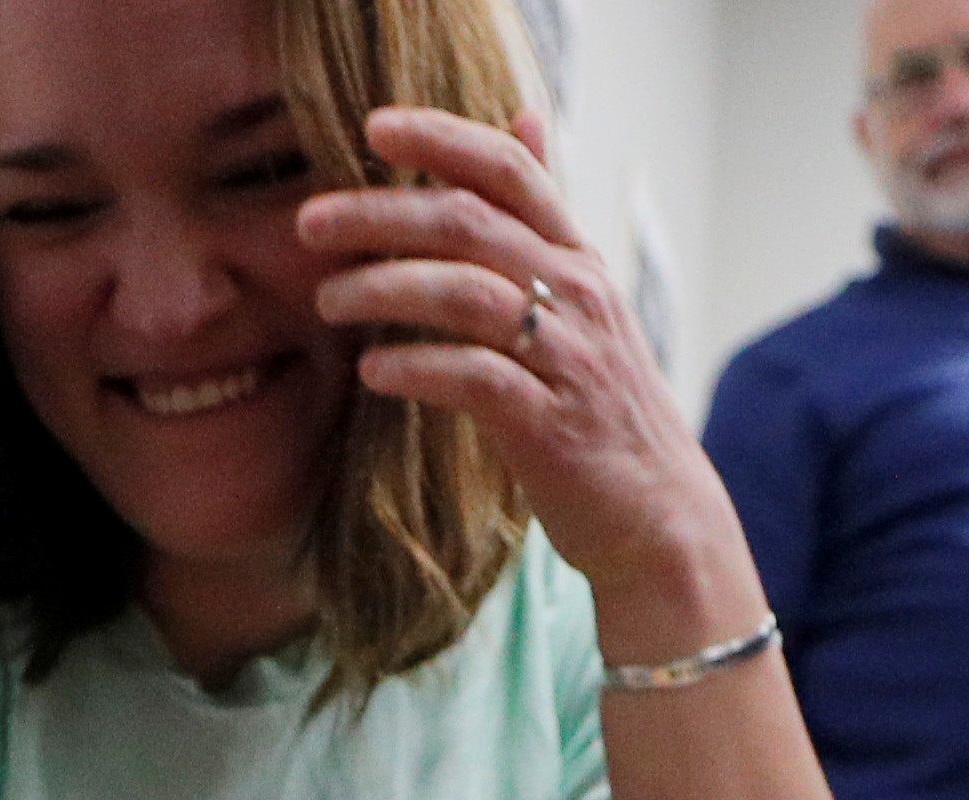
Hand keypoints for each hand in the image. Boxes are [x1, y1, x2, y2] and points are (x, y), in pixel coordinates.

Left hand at [294, 108, 746, 627]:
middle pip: (468, 224)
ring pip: (464, 293)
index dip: (442, 138)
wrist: (659, 515)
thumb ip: (542, 217)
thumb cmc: (601, 407)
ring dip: (382, 289)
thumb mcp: (584, 298)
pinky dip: (415, 368)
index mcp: (578, 260)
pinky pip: (472, 377)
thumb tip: (525, 115)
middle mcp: (578, 297)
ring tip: (327, 301)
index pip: (510, 171)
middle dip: (379, 214)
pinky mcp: (551, 425)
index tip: (375, 129)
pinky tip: (373, 372)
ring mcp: (568, 359)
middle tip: (309, 224)